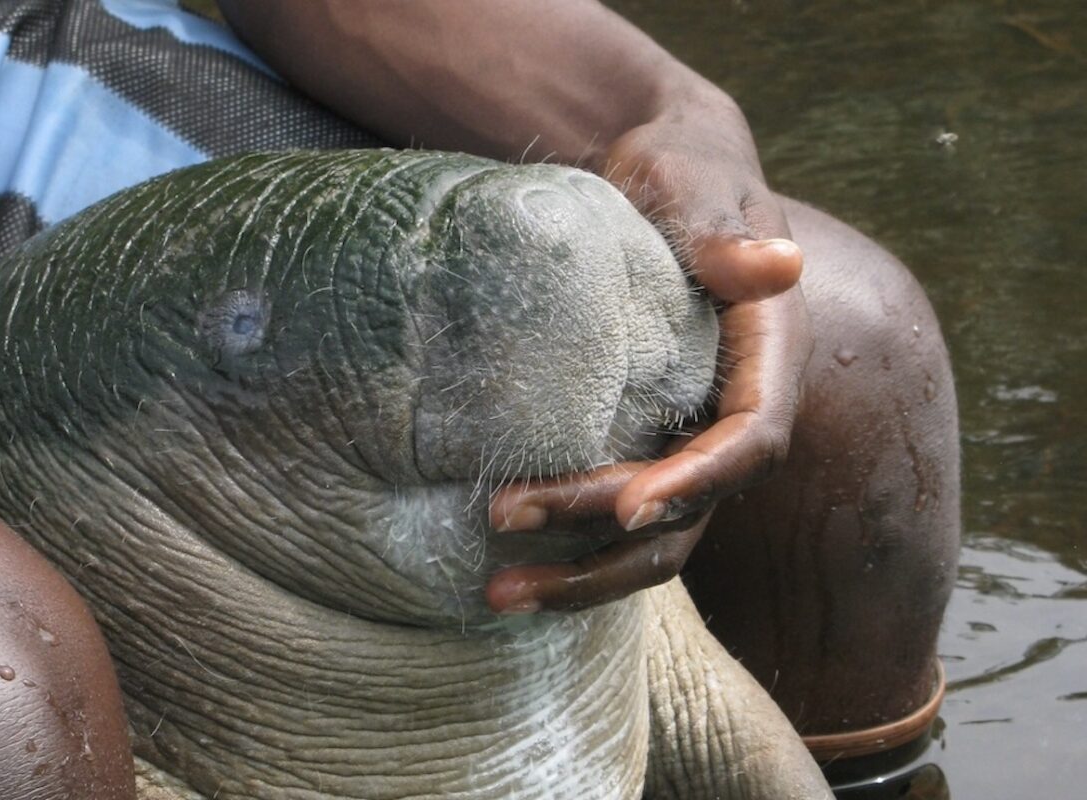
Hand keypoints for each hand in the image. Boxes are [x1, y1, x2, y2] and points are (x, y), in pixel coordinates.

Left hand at [485, 101, 813, 614]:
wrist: (654, 179)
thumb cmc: (680, 173)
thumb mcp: (696, 190)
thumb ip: (726, 237)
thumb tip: (782, 264)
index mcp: (766, 360)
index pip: (749, 442)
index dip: (696, 483)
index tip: (625, 510)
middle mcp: (732, 415)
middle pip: (689, 508)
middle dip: (601, 532)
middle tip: (503, 518)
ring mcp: (685, 439)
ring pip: (652, 539)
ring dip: (580, 575)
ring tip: (496, 596)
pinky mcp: (642, 445)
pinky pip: (614, 518)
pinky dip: (565, 547)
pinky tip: (504, 565)